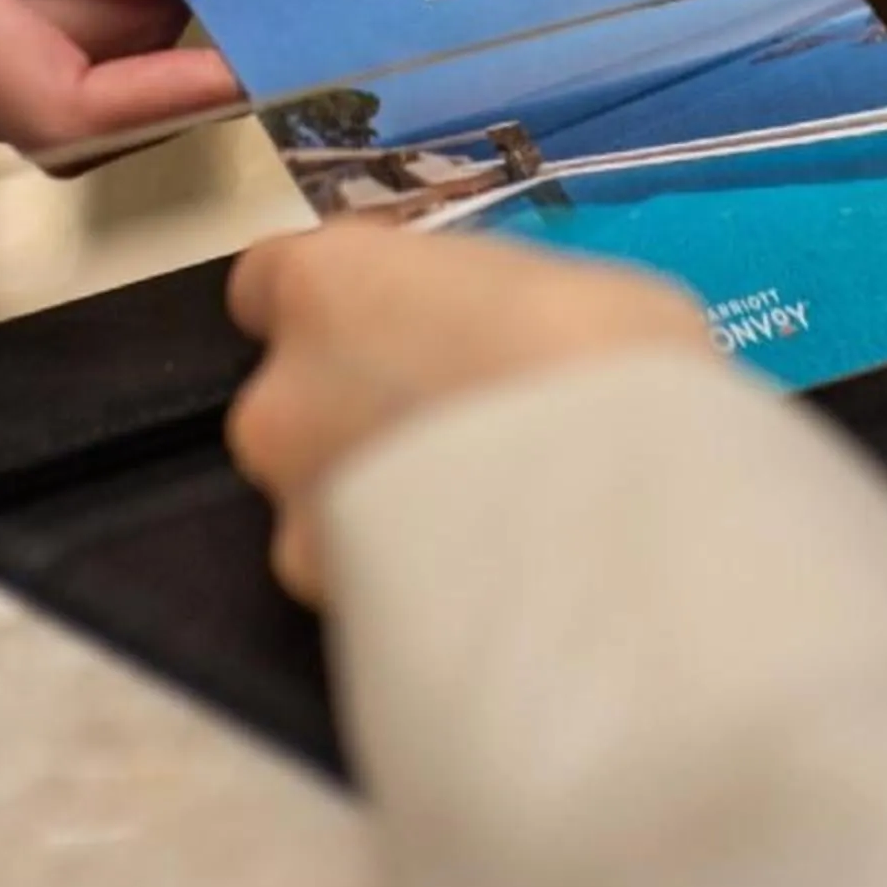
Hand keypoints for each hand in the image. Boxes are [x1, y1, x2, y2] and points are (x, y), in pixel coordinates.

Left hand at [227, 223, 707, 601]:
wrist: (617, 503)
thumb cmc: (597, 359)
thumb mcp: (546, 286)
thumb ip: (471, 314)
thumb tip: (487, 340)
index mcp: (323, 286)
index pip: (269, 283)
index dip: (337, 309)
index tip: (392, 327)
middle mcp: (280, 395)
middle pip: (292, 400)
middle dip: (357, 416)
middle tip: (458, 431)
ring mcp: (296, 509)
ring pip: (318, 499)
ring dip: (374, 504)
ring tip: (477, 517)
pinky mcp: (330, 603)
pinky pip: (354, 579)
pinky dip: (399, 577)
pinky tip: (476, 574)